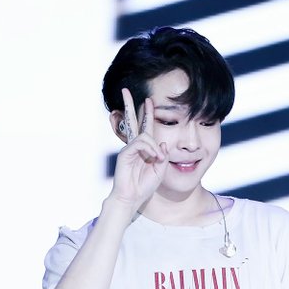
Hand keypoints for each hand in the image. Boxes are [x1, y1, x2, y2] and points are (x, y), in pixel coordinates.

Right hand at [109, 88, 168, 211]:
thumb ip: (163, 156)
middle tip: (125, 90)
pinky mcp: (125, 153)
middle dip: (129, 105)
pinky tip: (153, 157)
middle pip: (132, 121)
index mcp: (144, 148)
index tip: (149, 101)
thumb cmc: (144, 185)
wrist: (132, 198)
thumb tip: (163, 143)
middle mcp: (135, 146)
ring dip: (154, 146)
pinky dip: (149, 149)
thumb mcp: (160, 170)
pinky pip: (139, 143)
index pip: (146, 127)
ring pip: (144, 135)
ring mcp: (129, 149)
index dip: (148, 114)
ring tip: (157, 158)